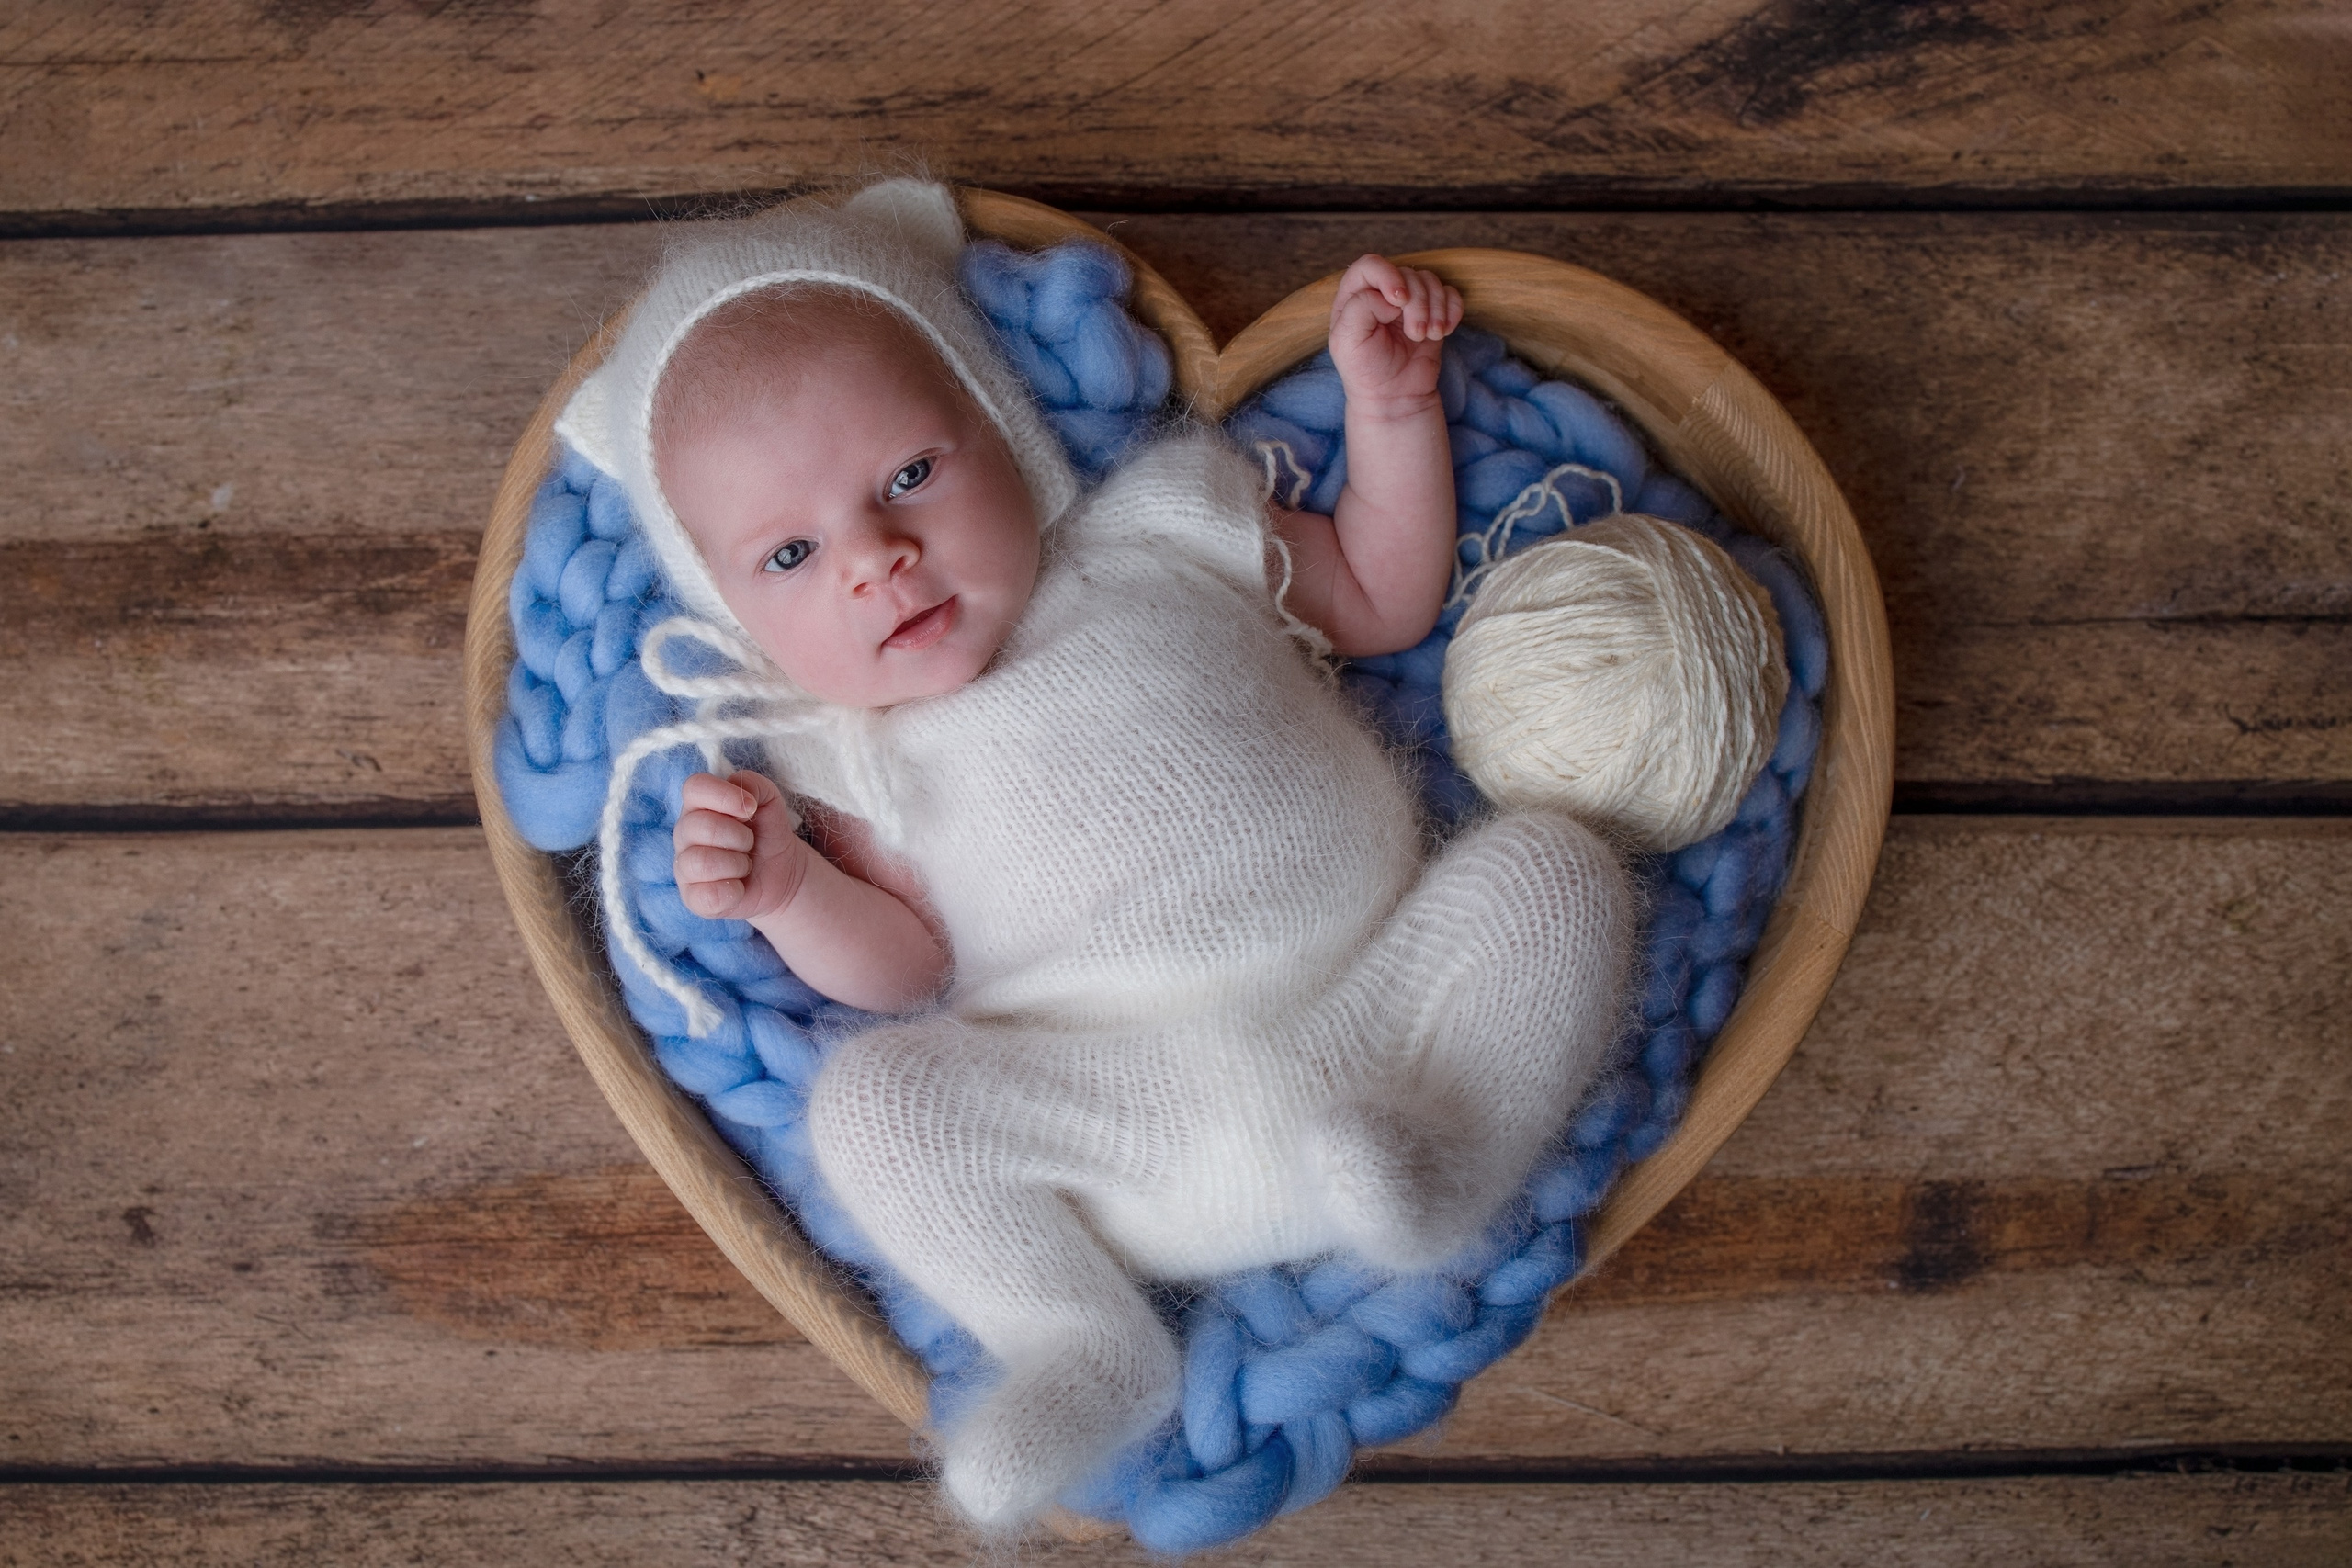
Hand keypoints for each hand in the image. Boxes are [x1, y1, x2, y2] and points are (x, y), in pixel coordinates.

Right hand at [673, 770, 806, 920]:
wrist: (781, 872)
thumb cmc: (766, 833)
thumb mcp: (769, 801)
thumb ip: (755, 784)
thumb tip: (741, 791)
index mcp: (698, 805)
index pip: (694, 787)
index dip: (724, 796)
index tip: (750, 809)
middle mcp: (684, 834)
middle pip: (700, 826)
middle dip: (739, 836)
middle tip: (750, 843)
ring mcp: (684, 867)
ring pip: (701, 862)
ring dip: (737, 863)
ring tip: (745, 865)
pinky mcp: (692, 898)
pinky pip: (706, 896)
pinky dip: (732, 892)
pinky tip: (739, 887)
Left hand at [1327, 255, 1463, 419]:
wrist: (1394, 397)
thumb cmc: (1366, 370)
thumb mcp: (1347, 341)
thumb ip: (1360, 307)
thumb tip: (1391, 297)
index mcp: (1355, 295)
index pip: (1371, 264)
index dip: (1388, 275)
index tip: (1398, 301)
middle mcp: (1382, 293)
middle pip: (1408, 273)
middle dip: (1417, 304)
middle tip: (1416, 334)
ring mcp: (1409, 302)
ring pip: (1431, 281)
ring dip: (1436, 309)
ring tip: (1429, 336)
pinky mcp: (1433, 312)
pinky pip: (1451, 294)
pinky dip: (1452, 310)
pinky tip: (1443, 331)